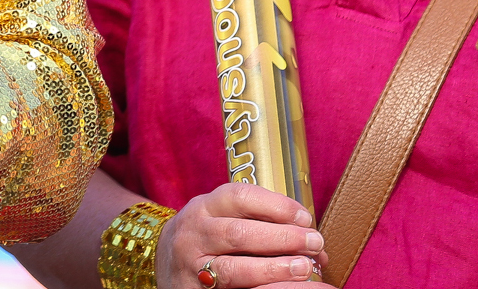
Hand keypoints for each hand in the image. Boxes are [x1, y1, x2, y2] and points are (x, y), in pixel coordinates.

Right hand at [158, 183, 323, 286]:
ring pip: (235, 269)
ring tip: (305, 268)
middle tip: (315, 243)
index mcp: (203, 208)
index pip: (239, 198)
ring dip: (275, 268)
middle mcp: (194, 235)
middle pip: (240, 234)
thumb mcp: (217, 217)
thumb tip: (310, 241)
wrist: (162, 264)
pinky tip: (286, 288)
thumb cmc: (204, 238)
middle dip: (283, 238)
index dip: (275, 206)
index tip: (304, 217)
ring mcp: (193, 267)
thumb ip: (255, 221)